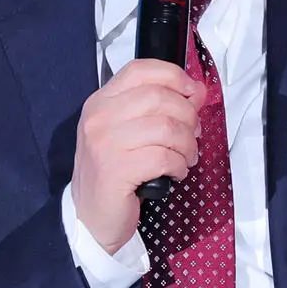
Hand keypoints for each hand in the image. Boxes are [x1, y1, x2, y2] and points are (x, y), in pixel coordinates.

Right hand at [69, 59, 202, 252]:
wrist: (89, 218)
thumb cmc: (113, 174)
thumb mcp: (128, 132)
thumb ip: (158, 109)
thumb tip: (197, 91)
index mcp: (101, 102)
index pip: (141, 69)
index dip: (175, 76)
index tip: (193, 93)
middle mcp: (99, 117)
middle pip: (159, 97)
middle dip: (188, 116)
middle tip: (193, 135)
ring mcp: (104, 143)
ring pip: (166, 127)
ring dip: (187, 144)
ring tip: (185, 158)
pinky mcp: (115, 170)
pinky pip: (163, 157)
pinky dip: (178, 165)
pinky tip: (175, 173)